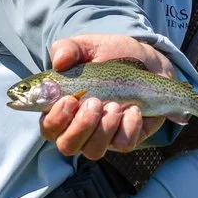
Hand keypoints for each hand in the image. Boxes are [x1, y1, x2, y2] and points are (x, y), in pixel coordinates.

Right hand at [41, 34, 170, 159]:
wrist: (149, 61)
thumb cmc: (112, 55)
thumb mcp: (89, 46)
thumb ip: (68, 49)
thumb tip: (59, 61)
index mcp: (64, 108)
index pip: (48, 127)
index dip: (55, 120)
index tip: (70, 100)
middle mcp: (80, 127)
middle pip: (67, 146)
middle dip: (80, 127)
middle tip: (94, 102)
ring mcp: (104, 136)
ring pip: (93, 151)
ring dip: (103, 128)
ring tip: (115, 105)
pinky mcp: (127, 137)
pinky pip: (123, 144)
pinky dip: (128, 126)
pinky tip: (133, 108)